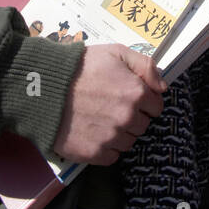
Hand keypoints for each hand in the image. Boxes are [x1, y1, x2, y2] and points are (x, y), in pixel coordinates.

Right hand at [52, 45, 166, 165]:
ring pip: (128, 142)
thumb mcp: (117, 52)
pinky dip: (106, 147)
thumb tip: (162, 87)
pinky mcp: (94, 153)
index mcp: (136, 92)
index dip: (145, 100)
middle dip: (133, 116)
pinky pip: (111, 156)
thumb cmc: (82, 66)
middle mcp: (127, 118)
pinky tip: (93, 131)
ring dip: (120, 133)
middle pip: (143, 126)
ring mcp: (111, 137)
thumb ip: (146, 66)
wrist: (46, 87)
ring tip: (100, 118)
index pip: (156, 107)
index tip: (130, 96)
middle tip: (112, 105)